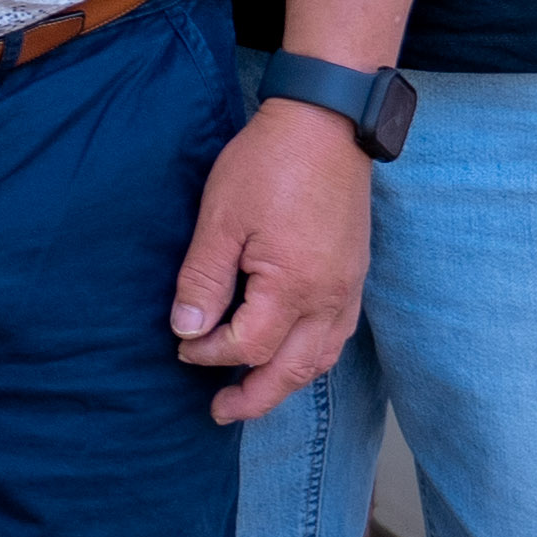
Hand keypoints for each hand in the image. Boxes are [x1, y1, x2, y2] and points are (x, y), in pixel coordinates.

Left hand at [171, 100, 371, 422]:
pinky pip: (338, 334)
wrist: (325, 123)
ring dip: (286, 382)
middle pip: (293, 369)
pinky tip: (290, 356)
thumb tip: (186, 330)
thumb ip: (203, 280)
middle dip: (255, 397)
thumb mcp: (220, 218)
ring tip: (253, 395)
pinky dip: (311, 356)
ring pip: (321, 357)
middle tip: (220, 413)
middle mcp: (330, 296)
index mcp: (294, 285)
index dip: (210, 354)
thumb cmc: (269, 163)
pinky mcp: (354, 275)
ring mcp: (349, 287)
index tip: (182, 345)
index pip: (248, 346)